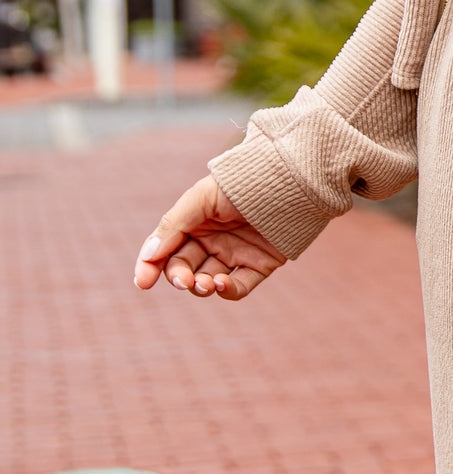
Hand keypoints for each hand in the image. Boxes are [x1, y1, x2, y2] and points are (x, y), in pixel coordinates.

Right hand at [133, 176, 286, 300]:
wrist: (288, 182)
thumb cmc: (240, 184)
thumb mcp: (200, 198)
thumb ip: (173, 225)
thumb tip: (148, 256)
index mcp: (193, 222)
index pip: (165, 249)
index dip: (150, 266)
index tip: (142, 282)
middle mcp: (212, 240)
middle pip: (184, 267)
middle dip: (179, 277)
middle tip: (184, 280)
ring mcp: (235, 254)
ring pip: (208, 280)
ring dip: (201, 286)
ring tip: (205, 283)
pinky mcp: (259, 266)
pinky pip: (238, 287)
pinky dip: (227, 291)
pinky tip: (221, 285)